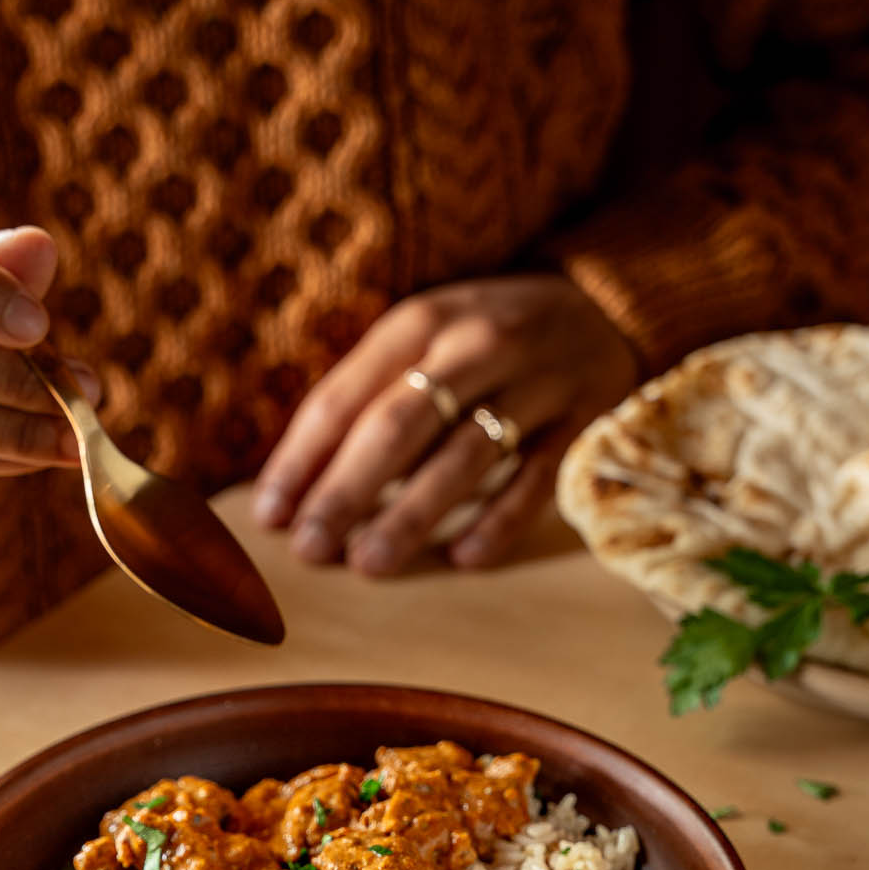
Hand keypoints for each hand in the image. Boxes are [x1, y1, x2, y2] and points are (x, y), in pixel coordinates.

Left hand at [252, 275, 638, 573]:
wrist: (598, 306)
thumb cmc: (480, 340)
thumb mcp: (421, 340)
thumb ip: (365, 399)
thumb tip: (295, 487)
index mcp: (418, 322)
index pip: (345, 396)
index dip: (302, 459)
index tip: (269, 516)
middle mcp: (474, 346)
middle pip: (398, 425)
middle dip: (346, 491)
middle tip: (310, 550)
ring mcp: (532, 383)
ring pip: (463, 456)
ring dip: (411, 514)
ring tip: (369, 563)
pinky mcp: (578, 421)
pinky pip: (533, 478)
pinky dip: (498, 520)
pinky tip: (463, 558)